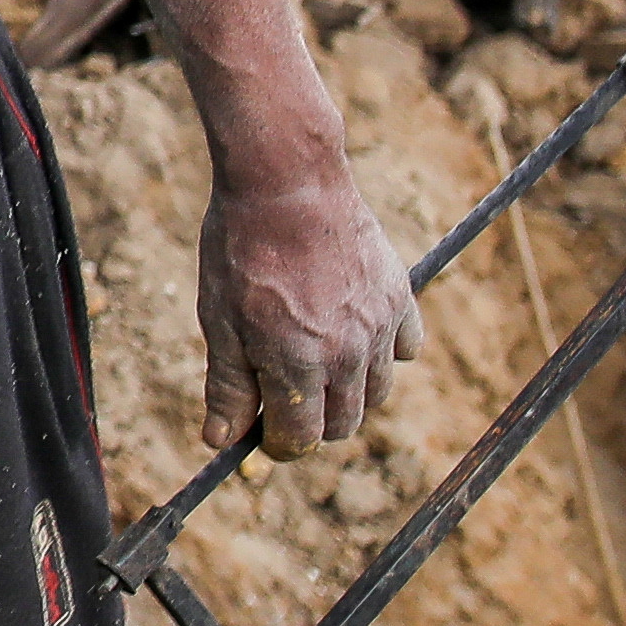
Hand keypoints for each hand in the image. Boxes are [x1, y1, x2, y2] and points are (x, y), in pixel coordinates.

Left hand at [199, 143, 410, 456]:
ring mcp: (379, 328)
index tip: (262, 431)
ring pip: (376, 394)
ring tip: (314, 362)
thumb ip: (228, 385)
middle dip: (310, 422)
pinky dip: (386, 354)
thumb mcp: (219, 319)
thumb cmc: (242, 249)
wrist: (287, 183)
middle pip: (342, 424)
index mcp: (297, 364)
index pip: (300, 439)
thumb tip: (221, 442)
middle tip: (283, 394)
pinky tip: (354, 333)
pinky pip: (406, 350)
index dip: (276, 443)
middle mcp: (347, 355)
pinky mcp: (400, 299)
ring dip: (347, 393)